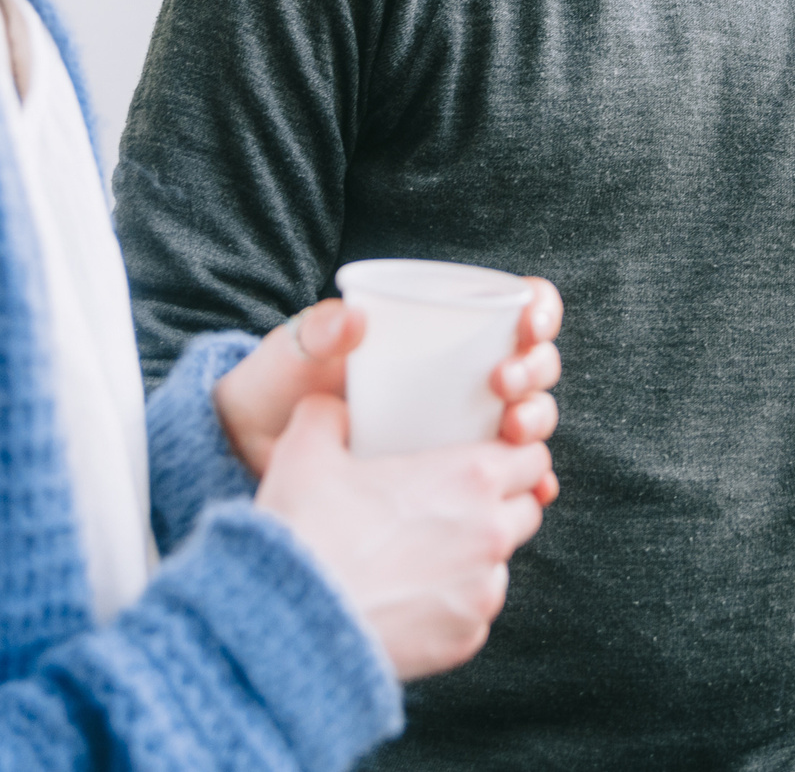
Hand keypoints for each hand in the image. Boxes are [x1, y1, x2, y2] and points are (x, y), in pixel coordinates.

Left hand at [214, 278, 565, 502]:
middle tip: (504, 385)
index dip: (539, 309)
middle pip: (533, 363)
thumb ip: (320, 330)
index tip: (528, 326)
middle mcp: (464, 374)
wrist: (256, 447)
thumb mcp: (297, 351)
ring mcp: (464, 423)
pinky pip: (510, 475)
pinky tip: (538, 488)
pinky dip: (534, 479)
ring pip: (530, 414)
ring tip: (511, 432)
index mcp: (442, 329)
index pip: (513, 306)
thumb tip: (354, 318)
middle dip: (535, 372)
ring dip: (536, 419)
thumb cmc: (282, 384)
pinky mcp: (456, 473)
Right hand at [259, 396, 551, 678]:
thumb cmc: (304, 529)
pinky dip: (451, 604)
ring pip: (500, 564)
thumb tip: (334, 407)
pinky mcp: (465, 639)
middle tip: (455, 503)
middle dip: (502, 503)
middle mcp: (491, 534)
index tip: (486, 458)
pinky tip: (410, 597)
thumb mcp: (306, 450)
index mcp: (471, 477)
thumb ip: (328, 414)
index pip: (532, 456)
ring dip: (475, 556)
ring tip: (425, 553)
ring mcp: (483, 593)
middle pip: (526, 509)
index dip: (513, 454)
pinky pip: (473, 614)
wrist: (289, 623)